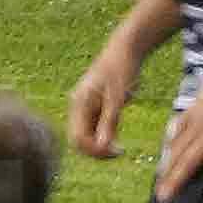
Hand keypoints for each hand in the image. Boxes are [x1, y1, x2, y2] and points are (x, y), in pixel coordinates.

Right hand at [67, 41, 138, 161]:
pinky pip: (96, 130)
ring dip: (101, 146)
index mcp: (80, 103)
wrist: (126, 50)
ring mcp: (86, 108)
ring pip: (88, 136)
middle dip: (96, 151)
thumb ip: (109, 122)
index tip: (114, 151)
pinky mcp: (96, 108)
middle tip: (119, 152)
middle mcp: (79, 107)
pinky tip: (119, 142)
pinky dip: (105, 138)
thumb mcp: (117, 98)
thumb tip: (102, 146)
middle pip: (79, 139)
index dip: (93, 149)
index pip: (77, 137)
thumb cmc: (122, 70)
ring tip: (121, 150)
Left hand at [153, 54, 202, 202]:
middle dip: (165, 172)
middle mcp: (199, 125)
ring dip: (177, 178)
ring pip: (190, 160)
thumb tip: (190, 115)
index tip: (161, 167)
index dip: (167, 154)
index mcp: (193, 112)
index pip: (174, 137)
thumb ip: (196, 106)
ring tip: (167, 195)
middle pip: (177, 151)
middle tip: (158, 190)